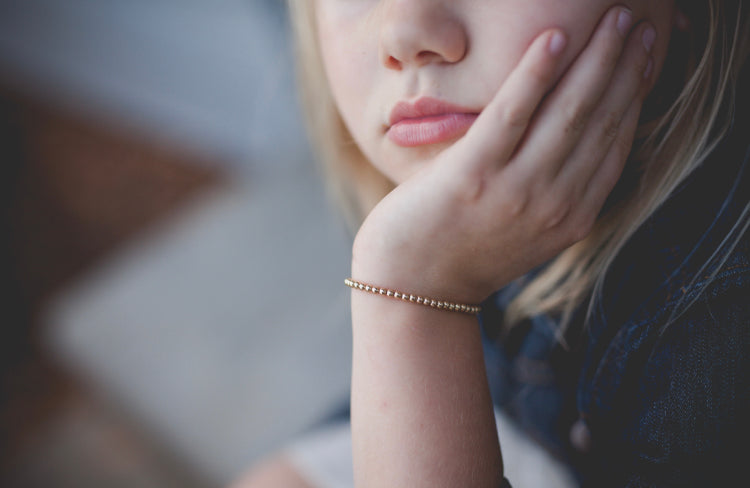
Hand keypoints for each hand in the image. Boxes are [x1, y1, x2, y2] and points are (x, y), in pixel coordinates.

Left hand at [352, 7, 655, 303]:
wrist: (414, 288)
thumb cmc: (465, 252)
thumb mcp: (527, 231)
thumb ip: (557, 194)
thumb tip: (579, 146)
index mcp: (573, 217)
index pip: (616, 142)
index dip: (635, 93)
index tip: (646, 56)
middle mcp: (555, 205)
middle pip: (601, 121)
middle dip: (626, 65)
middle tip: (638, 21)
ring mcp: (516, 192)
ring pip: (568, 112)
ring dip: (596, 58)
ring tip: (614, 17)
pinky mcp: (474, 176)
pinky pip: (512, 113)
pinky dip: (536, 73)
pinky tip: (553, 38)